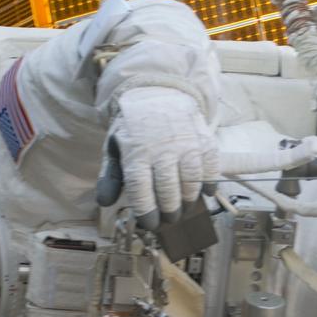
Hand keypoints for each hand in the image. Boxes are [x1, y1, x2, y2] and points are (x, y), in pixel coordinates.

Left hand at [97, 87, 219, 228]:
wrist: (157, 92)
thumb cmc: (134, 127)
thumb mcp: (115, 147)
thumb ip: (111, 176)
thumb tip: (105, 202)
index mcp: (136, 153)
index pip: (142, 191)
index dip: (147, 212)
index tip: (150, 223)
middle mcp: (162, 149)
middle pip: (168, 191)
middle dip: (169, 212)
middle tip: (169, 219)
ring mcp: (186, 144)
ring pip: (191, 182)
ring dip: (189, 201)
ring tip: (184, 209)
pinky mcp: (203, 139)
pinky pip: (211, 166)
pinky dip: (209, 183)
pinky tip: (205, 192)